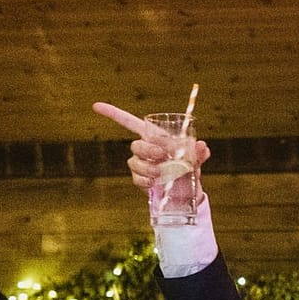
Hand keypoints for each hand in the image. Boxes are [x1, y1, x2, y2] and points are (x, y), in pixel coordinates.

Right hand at [93, 102, 213, 188]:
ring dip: (147, 167)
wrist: (187, 193)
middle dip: (147, 148)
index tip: (96, 106)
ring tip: (162, 172)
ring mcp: (141, 164)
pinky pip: (136, 178)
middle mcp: (145, 149)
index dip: (113, 113)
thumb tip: (202, 146)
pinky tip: (155, 182)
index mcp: (155, 137)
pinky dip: (145, 180)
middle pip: (135, 145)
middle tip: (163, 155)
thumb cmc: (190, 170)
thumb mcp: (197, 160)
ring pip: (134, 162)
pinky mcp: (140, 180)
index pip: (130, 122)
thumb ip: (199, 152)